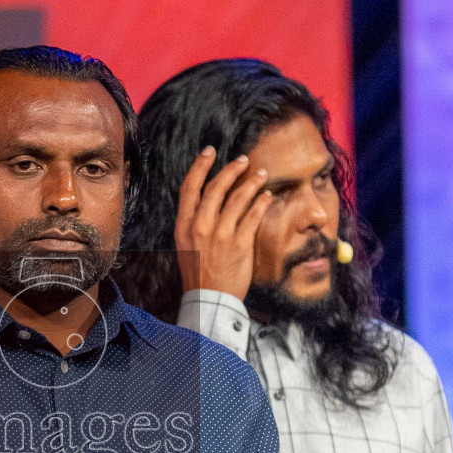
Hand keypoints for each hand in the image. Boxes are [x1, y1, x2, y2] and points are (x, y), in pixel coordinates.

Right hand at [175, 147, 273, 296]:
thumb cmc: (198, 273)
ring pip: (237, 198)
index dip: (200, 166)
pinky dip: (261, 203)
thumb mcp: (186, 245)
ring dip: (251, 182)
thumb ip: (194, 222)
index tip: (210, 152)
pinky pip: (253, 216)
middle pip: (216, 188)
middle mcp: (200, 226)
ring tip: (261, 174)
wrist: (208, 300)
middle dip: (232, 170)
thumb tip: (208, 199)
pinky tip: (267, 196)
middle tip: (244, 160)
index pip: (190, 187)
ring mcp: (220, 235)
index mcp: (184, 225)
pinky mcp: (239, 244)